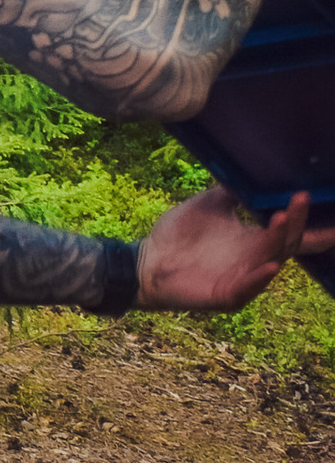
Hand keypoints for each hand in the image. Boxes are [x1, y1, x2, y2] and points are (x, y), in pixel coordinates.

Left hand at [135, 181, 334, 311]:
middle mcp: (254, 260)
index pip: (289, 233)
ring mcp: (242, 280)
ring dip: (277, 242)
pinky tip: (270, 267)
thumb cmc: (177, 236)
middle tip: (300, 198)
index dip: (312, 227)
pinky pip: (247, 289)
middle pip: (285, 242)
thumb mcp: (208, 206)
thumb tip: (250, 167)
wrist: (146, 260)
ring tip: (282, 219)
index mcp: (254, 241)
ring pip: (270, 261)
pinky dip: (258, 279)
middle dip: (294, 221)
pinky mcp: (226, 296)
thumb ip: (230, 191)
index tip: (331, 216)